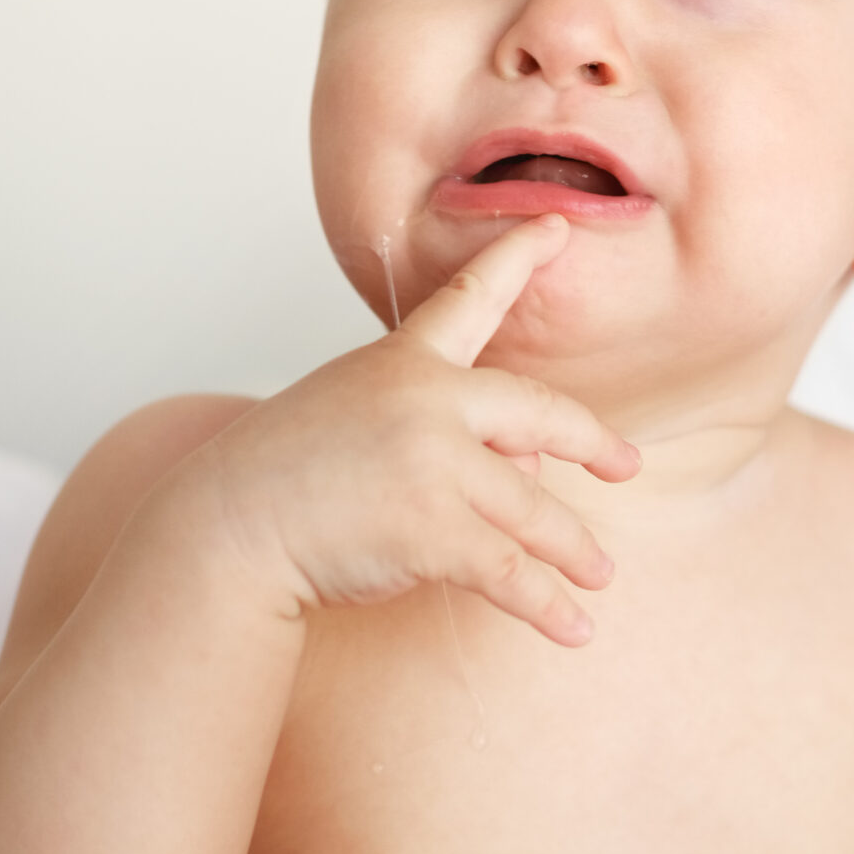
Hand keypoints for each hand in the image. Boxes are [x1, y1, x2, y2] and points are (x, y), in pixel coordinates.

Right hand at [170, 214, 639, 645]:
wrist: (227, 528)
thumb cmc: (285, 477)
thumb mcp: (355, 414)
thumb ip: (437, 421)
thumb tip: (529, 467)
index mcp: (402, 361)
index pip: (470, 297)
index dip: (518, 257)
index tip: (559, 225)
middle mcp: (428, 400)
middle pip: (542, 413)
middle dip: (593, 441)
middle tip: (626, 464)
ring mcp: (434, 462)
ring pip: (534, 509)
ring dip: (574, 550)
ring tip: (600, 573)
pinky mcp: (434, 528)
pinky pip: (511, 572)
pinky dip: (548, 606)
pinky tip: (575, 627)